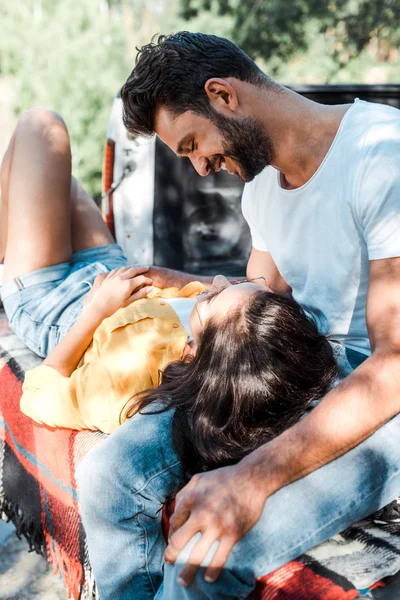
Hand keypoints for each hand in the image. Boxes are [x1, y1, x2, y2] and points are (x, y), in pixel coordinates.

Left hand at [83, 266, 152, 319]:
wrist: (98, 307)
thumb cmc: (114, 307)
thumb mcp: (128, 301)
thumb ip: (140, 294)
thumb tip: (151, 288)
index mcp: (128, 285)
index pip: (141, 279)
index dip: (147, 280)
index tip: (151, 282)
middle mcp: (121, 278)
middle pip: (133, 270)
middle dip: (141, 269)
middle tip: (147, 268)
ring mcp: (113, 277)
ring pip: (124, 268)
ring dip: (132, 267)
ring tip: (136, 268)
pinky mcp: (107, 278)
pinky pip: (116, 270)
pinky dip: (122, 269)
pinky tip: (124, 270)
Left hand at [164, 461, 267, 586]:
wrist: (252, 478)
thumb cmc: (224, 478)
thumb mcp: (199, 479)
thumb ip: (184, 492)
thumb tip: (174, 510)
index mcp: (191, 499)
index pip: (173, 523)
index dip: (171, 535)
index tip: (173, 542)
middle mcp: (201, 513)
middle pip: (178, 542)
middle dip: (171, 556)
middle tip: (170, 563)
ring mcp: (217, 525)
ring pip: (197, 555)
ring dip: (187, 571)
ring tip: (183, 581)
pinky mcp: (233, 534)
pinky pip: (219, 558)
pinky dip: (212, 571)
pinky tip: (208, 578)